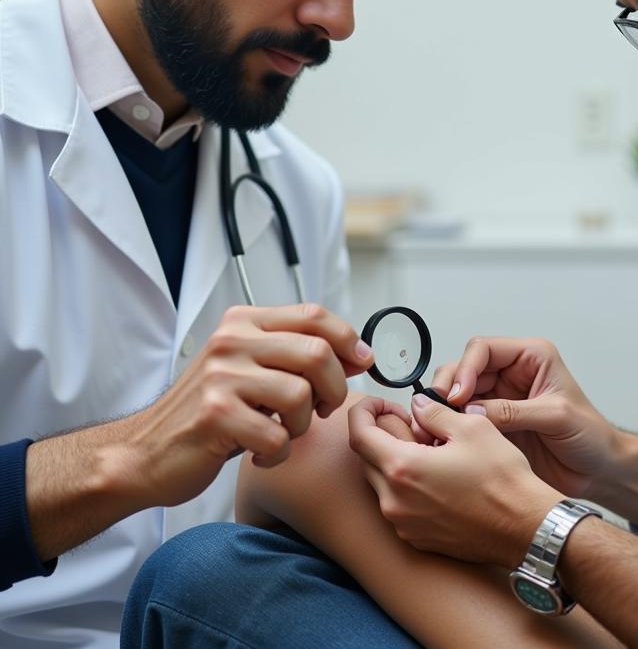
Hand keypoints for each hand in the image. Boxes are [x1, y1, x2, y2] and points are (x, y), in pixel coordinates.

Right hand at [119, 302, 373, 507]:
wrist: (144, 453)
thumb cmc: (208, 413)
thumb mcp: (248, 369)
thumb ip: (295, 354)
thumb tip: (358, 354)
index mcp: (243, 322)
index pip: (314, 315)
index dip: (348, 339)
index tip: (362, 363)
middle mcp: (231, 341)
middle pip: (317, 353)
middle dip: (334, 388)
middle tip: (321, 410)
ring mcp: (221, 377)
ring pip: (302, 394)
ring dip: (304, 424)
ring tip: (283, 432)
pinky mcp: (215, 416)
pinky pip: (278, 436)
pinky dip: (279, 453)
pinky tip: (261, 453)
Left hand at [349, 394, 558, 566]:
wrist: (525, 528)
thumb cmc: (502, 480)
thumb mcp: (471, 427)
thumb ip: (434, 411)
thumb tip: (417, 405)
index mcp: (402, 469)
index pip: (358, 434)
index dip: (364, 411)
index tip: (381, 404)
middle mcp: (394, 502)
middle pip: (367, 458)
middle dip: (383, 435)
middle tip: (414, 424)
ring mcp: (404, 525)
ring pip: (382, 483)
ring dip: (396, 461)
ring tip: (431, 451)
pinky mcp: (417, 539)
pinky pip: (398, 506)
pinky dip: (408, 487)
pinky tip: (438, 478)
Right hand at [431, 337, 620, 501]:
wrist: (598, 470)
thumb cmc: (590, 436)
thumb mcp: (555, 417)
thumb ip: (514, 412)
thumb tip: (472, 411)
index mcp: (531, 357)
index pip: (483, 349)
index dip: (465, 369)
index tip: (457, 396)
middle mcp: (512, 373)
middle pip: (465, 368)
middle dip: (448, 387)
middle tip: (438, 412)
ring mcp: (500, 398)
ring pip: (459, 392)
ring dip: (445, 407)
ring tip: (437, 427)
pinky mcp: (494, 423)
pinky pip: (464, 418)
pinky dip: (451, 426)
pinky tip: (444, 438)